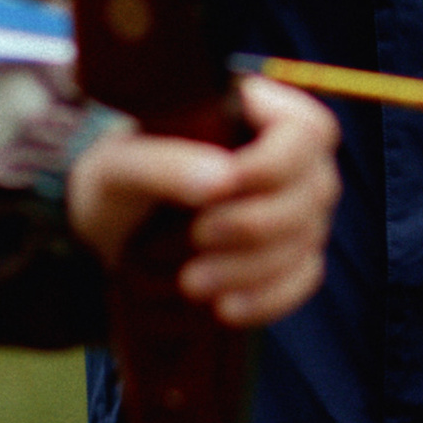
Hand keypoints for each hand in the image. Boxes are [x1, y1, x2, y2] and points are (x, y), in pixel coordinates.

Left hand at [67, 74, 340, 327]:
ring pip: (309, 238)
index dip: (279, 160)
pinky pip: (304, 278)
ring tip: (191, 282)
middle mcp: (289, 159)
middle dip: (257, 223)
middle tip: (196, 237)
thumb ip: (165, 163)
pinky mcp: (289, 256)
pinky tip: (224, 308)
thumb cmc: (115, 184)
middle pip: (316, 189)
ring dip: (254, 267)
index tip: (228, 183)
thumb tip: (223, 180)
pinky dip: (268, 297)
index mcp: (254, 114)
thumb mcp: (120, 166)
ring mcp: (295, 209)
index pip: (307, 129)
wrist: (106, 239)